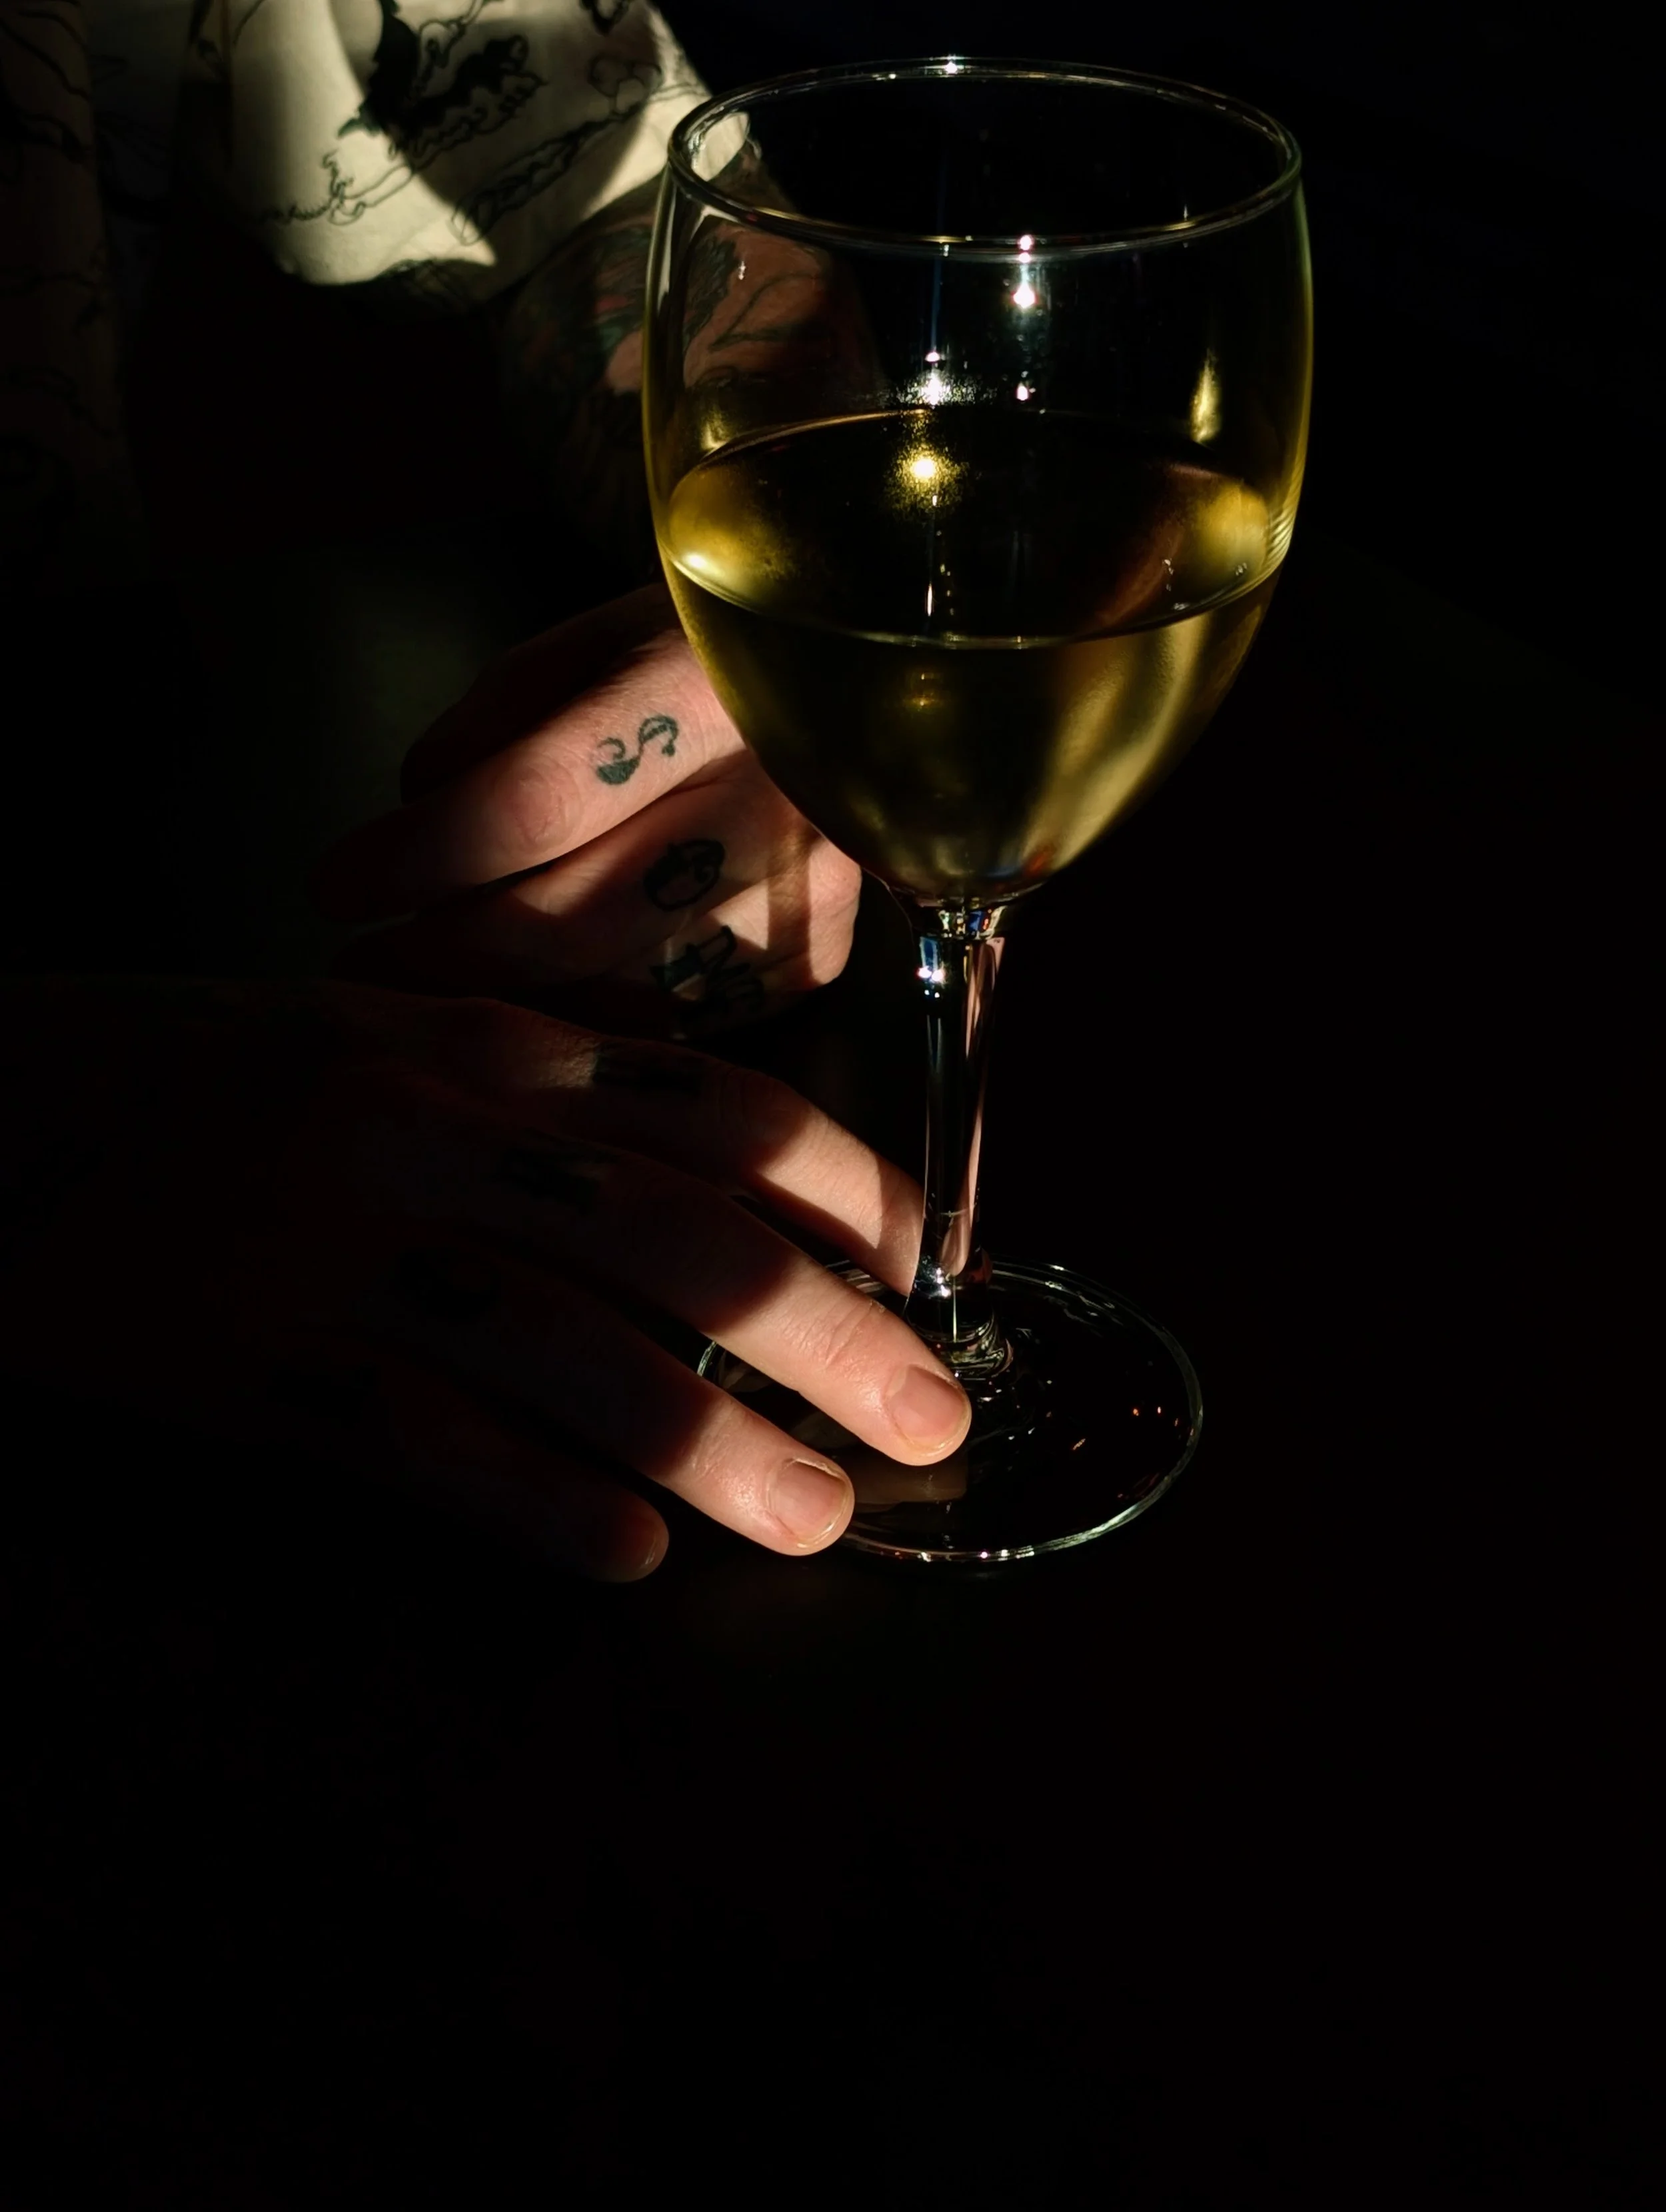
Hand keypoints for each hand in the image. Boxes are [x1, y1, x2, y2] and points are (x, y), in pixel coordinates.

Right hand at [1, 980, 968, 1577]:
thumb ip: (542, 1089)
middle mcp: (433, 1130)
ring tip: (818, 1519)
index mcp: (479, 1042)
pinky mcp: (256, 1363)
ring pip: (573, 1349)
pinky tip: (626, 1554)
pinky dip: (539, 1500)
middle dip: (829, 1335)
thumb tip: (721, 1174)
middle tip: (934, 1415)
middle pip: (679, 1235)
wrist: (3, 1123)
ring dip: (715, 1445)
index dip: (840, 1189)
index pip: (712, 1105)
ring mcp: (344, 1246)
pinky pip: (426, 1442)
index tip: (923, 1265)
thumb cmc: (218, 1082)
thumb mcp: (388, 1037)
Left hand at [315, 585, 861, 1037]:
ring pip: (609, 993)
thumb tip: (419, 827)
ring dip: (498, 1001)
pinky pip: (665, 1022)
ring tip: (421, 990)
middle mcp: (773, 797)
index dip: (420, 855)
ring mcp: (805, 896)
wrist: (849, 694)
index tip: (335, 884)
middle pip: (566, 920)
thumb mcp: (576, 653)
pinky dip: (582, 1021)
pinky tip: (532, 1002)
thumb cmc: (677, 669)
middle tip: (354, 969)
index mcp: (700, 689)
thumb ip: (489, 734)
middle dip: (434, 956)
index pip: (537, 798)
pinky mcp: (811, 964)